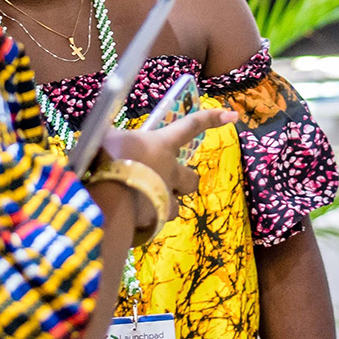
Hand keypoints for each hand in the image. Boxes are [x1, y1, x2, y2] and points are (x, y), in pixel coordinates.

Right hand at [102, 109, 234, 226]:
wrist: (109, 197)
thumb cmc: (110, 159)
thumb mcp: (104, 137)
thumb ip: (110, 136)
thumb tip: (104, 131)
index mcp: (162, 145)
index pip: (191, 126)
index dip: (212, 119)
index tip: (233, 115)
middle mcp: (170, 171)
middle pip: (192, 179)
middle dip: (186, 182)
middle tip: (170, 183)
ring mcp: (165, 198)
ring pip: (174, 206)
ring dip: (163, 205)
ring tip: (141, 203)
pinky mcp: (155, 222)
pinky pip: (154, 223)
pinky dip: (144, 221)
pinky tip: (127, 218)